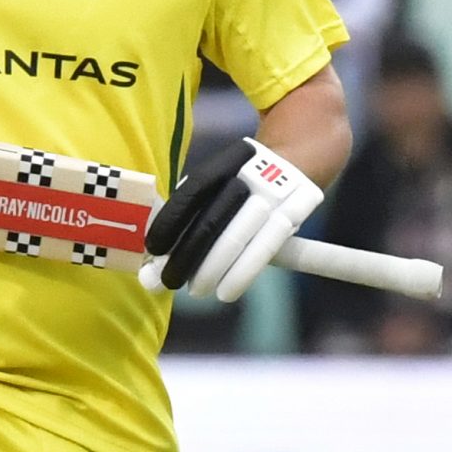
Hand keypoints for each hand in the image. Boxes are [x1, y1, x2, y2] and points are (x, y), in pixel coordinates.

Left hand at [140, 137, 323, 303]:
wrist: (300, 160)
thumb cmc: (242, 186)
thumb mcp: (218, 186)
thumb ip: (187, 216)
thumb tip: (151, 262)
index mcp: (226, 163)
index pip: (193, 191)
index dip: (171, 220)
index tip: (154, 249)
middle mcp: (251, 175)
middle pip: (213, 219)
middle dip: (187, 255)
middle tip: (169, 280)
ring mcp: (277, 192)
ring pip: (239, 236)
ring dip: (213, 268)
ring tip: (196, 290)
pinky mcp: (297, 211)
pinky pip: (267, 247)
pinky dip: (243, 273)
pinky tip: (226, 291)